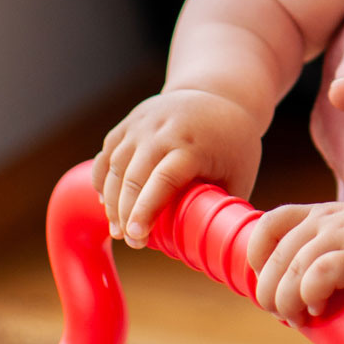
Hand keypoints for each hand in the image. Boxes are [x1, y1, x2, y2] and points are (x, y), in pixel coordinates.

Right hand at [94, 89, 261, 246]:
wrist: (218, 94)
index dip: (147, 210)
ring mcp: (142, 124)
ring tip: (118, 230)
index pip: (163, 179)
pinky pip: (108, 154)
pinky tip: (108, 203)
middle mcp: (163, 130)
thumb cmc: (233, 143)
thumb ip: (223, 207)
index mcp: (193, 144)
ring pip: (115, 166)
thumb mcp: (239, 173)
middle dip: (126, 213)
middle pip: (133, 176)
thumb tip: (214, 249)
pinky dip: (103, 180)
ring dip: (112, 201)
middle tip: (132, 241)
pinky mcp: (129, 123)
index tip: (138, 237)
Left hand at [246, 201, 343, 325]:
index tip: (268, 282)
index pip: (270, 223)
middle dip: (269, 292)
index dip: (258, 256)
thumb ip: (312, 256)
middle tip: (283, 314)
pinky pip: (318, 275)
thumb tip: (273, 293)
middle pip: (276, 254)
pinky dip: (310, 296)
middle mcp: (329, 219)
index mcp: (320, 214)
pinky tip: (321, 308)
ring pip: (292, 268)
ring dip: (287, 302)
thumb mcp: (343, 247)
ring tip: (301, 318)